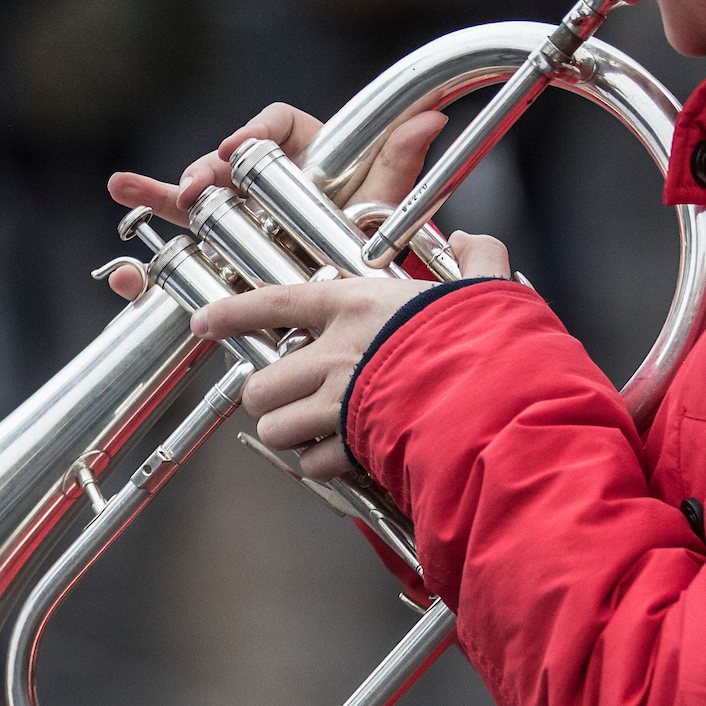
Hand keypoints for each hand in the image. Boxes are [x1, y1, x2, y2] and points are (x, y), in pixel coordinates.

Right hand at [102, 103, 448, 299]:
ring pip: (188, 207)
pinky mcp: (216, 268)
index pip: (274, 130)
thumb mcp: (383, 205)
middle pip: (222, 168)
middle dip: (201, 173)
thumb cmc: (373, 242)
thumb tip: (428, 120)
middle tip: (193, 187)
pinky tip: (125, 278)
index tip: (237, 149)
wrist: (363, 306)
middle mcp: (261, 188)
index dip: (253, 134)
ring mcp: (235, 227)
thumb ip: (397, 164)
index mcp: (302, 158)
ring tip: (124, 187)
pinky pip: (176, 265)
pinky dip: (145, 274)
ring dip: (153, 196)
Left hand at [193, 231, 511, 481]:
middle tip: (290, 401)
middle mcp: (336, 353)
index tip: (204, 322)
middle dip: (269, 398)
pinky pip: (313, 463)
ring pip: (275, 427)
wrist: (501, 399)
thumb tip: (473, 240)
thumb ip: (476, 261)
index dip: (232, 313)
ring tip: (317, 433)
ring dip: (291, 435)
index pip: (276, 302)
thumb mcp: (484, 288)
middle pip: (261, 383)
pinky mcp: (350, 446)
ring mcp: (338, 402)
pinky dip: (324, 465)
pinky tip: (349, 459)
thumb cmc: (492, 341)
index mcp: (359, 306)